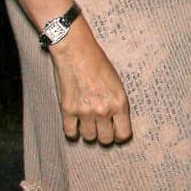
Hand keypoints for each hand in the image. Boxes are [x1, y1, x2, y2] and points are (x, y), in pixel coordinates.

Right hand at [49, 19, 132, 144]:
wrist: (76, 51)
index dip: (119, 135)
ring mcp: (85, 112)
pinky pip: (70, 133)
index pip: (123, 134)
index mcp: (119, 103)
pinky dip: (72, 131)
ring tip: (86, 121)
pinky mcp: (68, 110)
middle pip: (105, 139)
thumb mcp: (116, 82)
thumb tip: (116, 121)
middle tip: (99, 127)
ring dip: (87, 131)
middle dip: (103, 134)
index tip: (115, 131)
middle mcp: (104, 110)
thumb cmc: (97, 62)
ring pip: (89, 137)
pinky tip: (73, 124)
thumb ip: (117, 103)